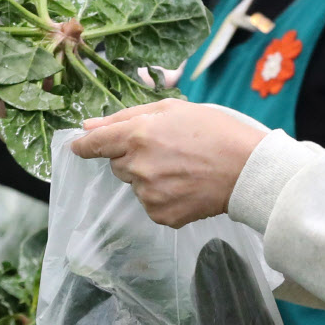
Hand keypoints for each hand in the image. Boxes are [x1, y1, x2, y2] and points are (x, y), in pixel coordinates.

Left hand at [71, 99, 264, 228]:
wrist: (247, 170)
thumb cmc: (214, 132)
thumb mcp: (172, 109)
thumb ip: (125, 117)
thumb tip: (88, 126)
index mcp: (138, 136)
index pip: (96, 143)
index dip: (84, 145)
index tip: (77, 146)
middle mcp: (137, 167)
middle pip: (118, 165)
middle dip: (133, 158)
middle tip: (166, 151)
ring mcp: (148, 194)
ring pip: (135, 186)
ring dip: (149, 178)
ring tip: (181, 169)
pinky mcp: (160, 215)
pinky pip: (150, 205)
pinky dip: (163, 197)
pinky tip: (185, 187)